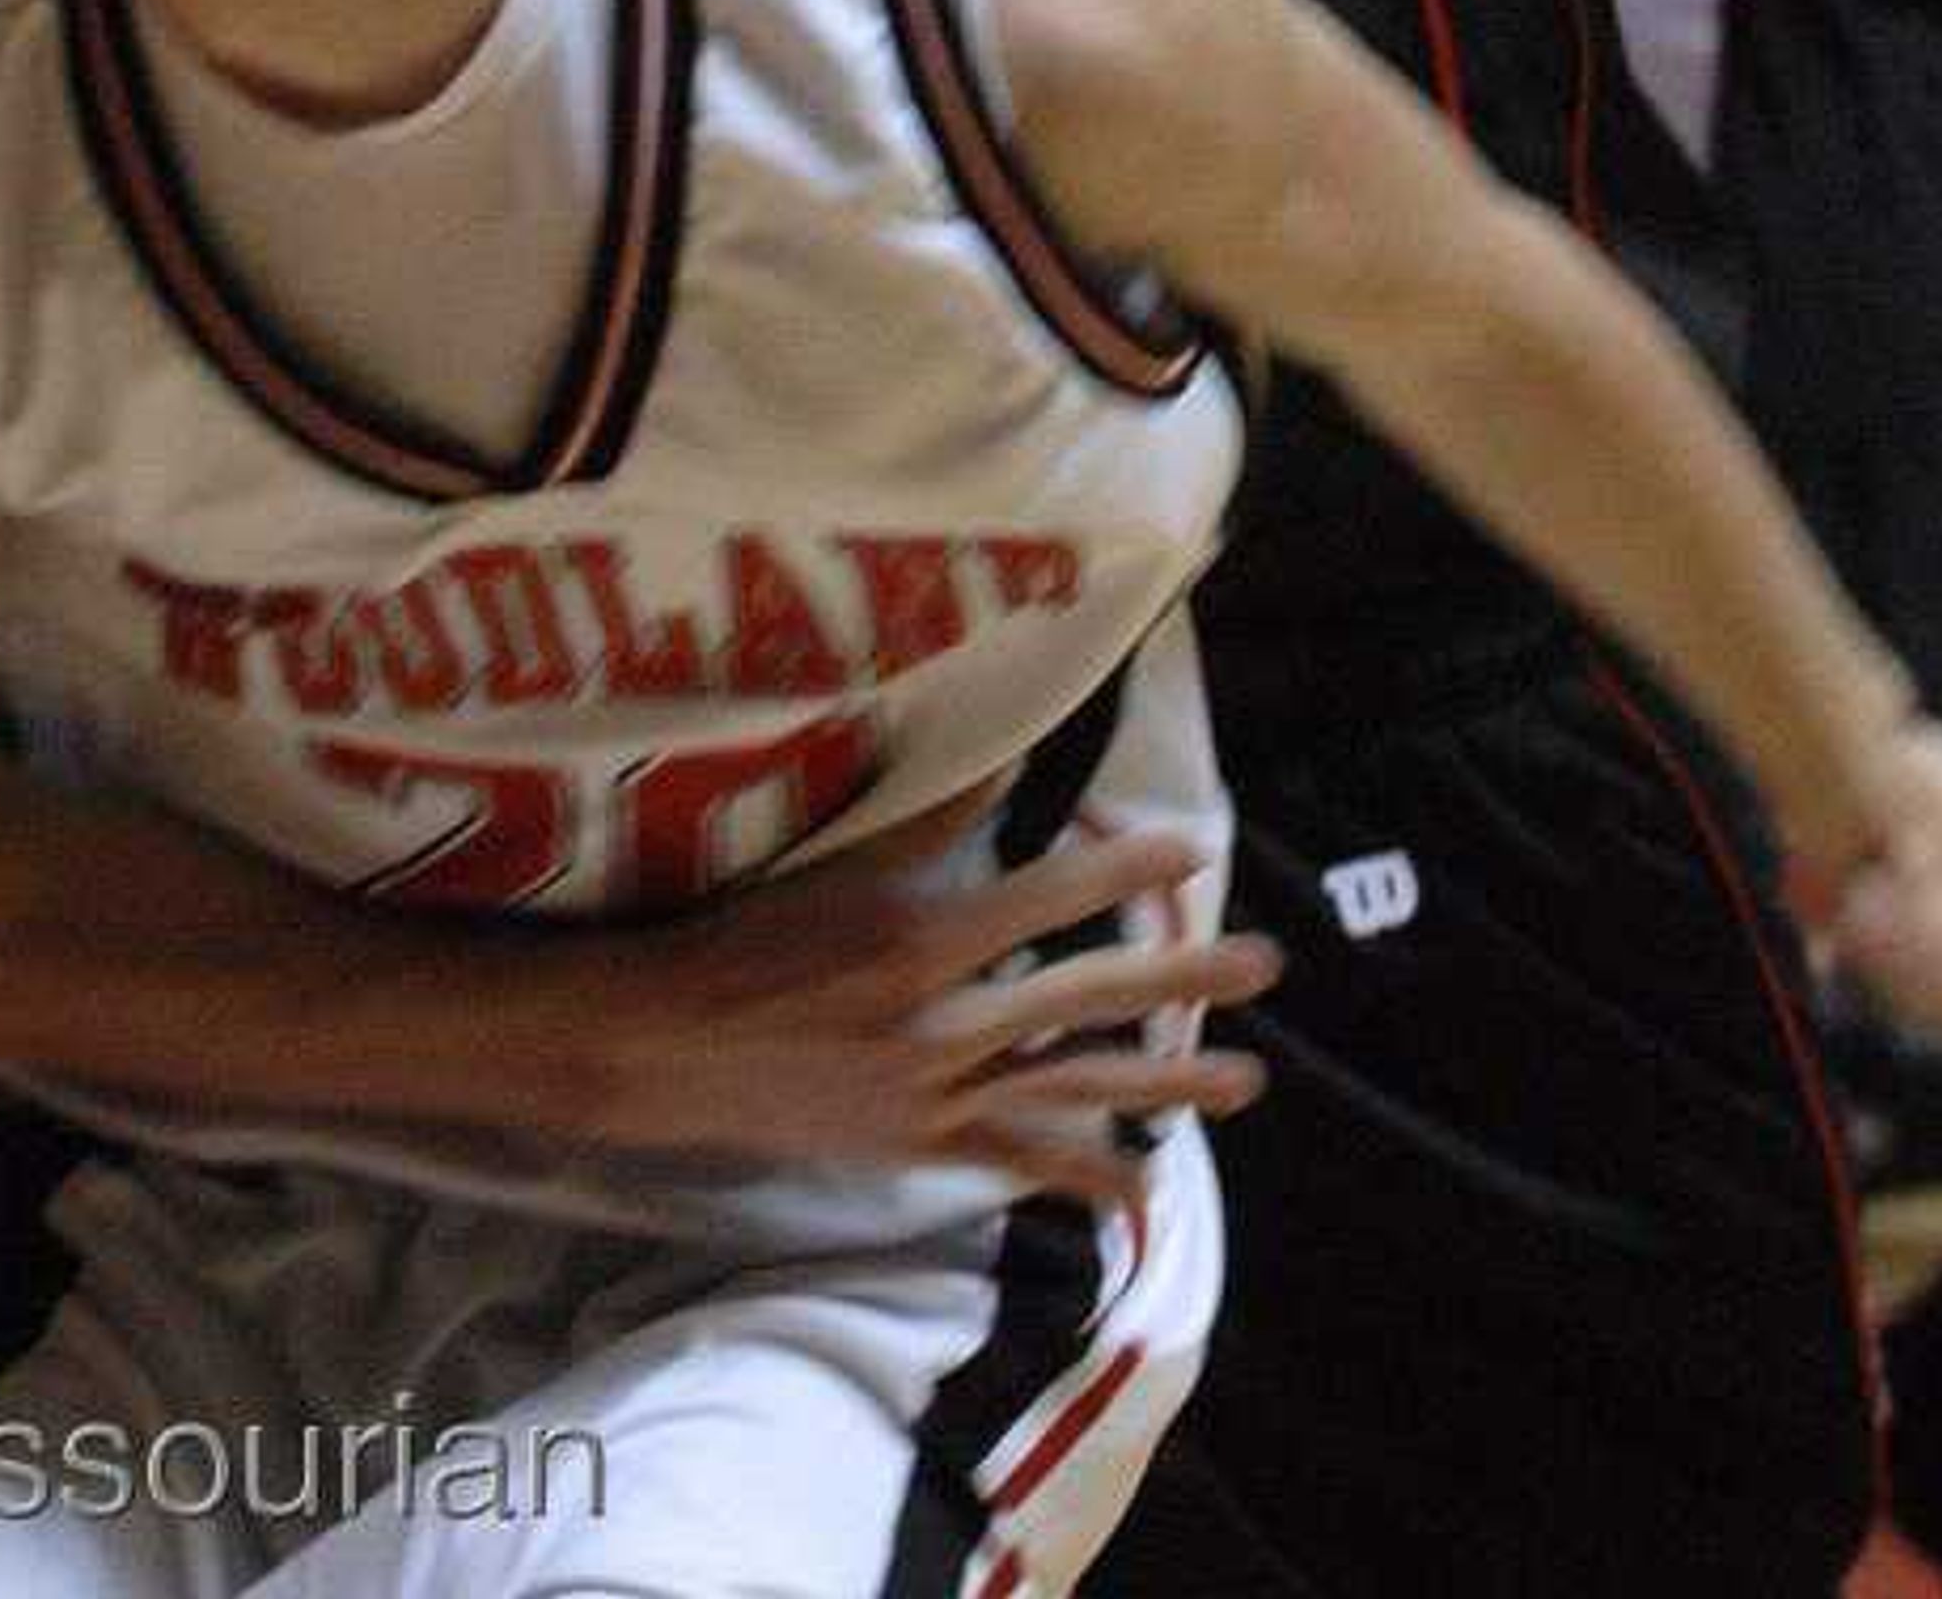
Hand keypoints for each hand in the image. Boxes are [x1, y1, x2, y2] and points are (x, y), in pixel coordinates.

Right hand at [595, 814, 1276, 1209]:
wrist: (676, 1044)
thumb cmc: (747, 935)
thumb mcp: (834, 864)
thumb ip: (926, 816)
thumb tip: (1002, 752)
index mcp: (922, 938)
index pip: (1048, 895)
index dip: (1122, 871)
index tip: (1184, 848)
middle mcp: (945, 1020)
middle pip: (1089, 994)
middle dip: (1183, 976)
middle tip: (1266, 962)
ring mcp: (942, 1093)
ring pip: (1077, 1087)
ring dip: (1168, 1084)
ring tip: (1245, 1082)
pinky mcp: (927, 1146)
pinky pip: (1024, 1160)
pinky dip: (1087, 1175)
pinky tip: (1143, 1189)